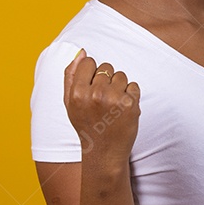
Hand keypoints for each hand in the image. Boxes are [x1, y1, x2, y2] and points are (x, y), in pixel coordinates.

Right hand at [63, 48, 141, 167]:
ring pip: (121, 75)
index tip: (92, 88)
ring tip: (113, 106)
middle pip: (106, 67)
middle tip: (103, 101)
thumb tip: (81, 52)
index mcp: (77, 92)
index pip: (89, 62)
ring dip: (119, 87)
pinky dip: (131, 95)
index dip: (92, 74)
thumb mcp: (69, 102)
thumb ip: (70, 75)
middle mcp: (94, 94)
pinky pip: (134, 85)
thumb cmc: (86, 124)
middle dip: (106, 80)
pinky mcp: (130, 104)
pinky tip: (123, 110)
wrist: (104, 152)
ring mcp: (114, 99)